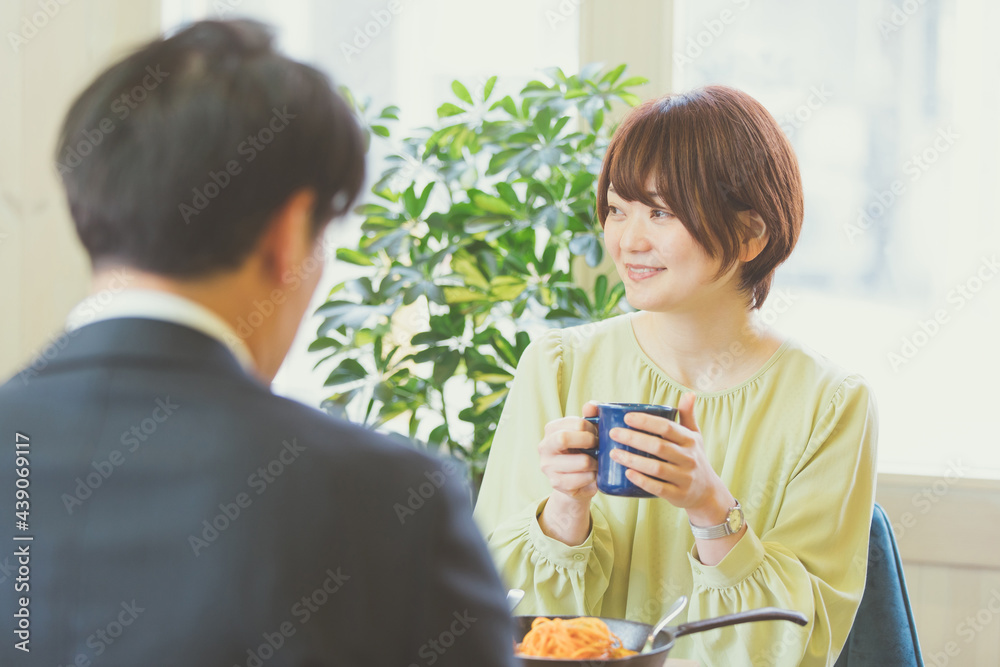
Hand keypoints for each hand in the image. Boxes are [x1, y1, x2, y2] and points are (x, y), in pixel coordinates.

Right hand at [537, 401, 599, 502]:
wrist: (577, 480)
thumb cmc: (583, 450)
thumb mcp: (587, 432)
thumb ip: (591, 415)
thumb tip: (592, 406)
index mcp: (551, 429)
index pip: (576, 423)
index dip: (592, 428)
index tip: (596, 434)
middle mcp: (544, 447)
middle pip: (565, 438)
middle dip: (589, 442)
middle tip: (597, 447)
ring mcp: (548, 467)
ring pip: (582, 462)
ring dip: (596, 462)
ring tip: (597, 463)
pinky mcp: (556, 484)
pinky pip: (583, 479)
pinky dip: (593, 477)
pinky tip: (592, 475)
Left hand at [608, 393, 731, 523]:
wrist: (707, 493)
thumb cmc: (694, 458)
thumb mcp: (695, 437)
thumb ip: (688, 415)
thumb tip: (689, 393)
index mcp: (690, 440)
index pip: (667, 427)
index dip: (646, 422)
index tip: (626, 417)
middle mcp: (689, 458)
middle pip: (658, 446)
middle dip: (633, 438)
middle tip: (613, 433)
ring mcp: (685, 477)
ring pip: (656, 467)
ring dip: (633, 459)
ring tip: (613, 453)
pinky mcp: (678, 495)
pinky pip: (658, 487)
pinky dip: (642, 480)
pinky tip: (627, 473)